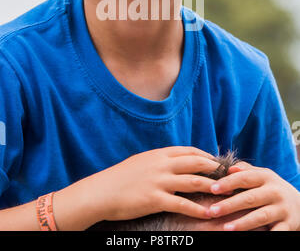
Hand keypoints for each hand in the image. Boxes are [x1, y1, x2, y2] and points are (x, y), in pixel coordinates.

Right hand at [86, 146, 219, 221]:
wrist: (101, 192)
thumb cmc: (120, 178)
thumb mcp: (141, 162)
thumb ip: (159, 160)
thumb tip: (174, 161)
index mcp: (159, 154)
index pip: (189, 151)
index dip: (206, 156)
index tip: (218, 162)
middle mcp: (162, 164)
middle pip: (196, 162)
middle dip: (215, 169)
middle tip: (229, 176)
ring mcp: (159, 181)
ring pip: (193, 181)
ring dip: (212, 187)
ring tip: (226, 193)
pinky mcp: (155, 199)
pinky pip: (182, 203)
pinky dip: (198, 208)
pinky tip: (208, 213)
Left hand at [206, 161, 299, 230]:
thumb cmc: (272, 189)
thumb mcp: (263, 176)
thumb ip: (245, 171)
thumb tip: (229, 168)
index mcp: (266, 177)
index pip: (244, 178)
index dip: (228, 183)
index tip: (212, 189)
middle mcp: (274, 192)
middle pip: (249, 198)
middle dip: (229, 205)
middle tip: (212, 211)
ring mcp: (282, 209)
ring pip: (260, 216)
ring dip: (242, 223)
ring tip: (226, 228)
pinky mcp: (289, 225)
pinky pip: (275, 233)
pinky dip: (264, 236)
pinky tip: (248, 239)